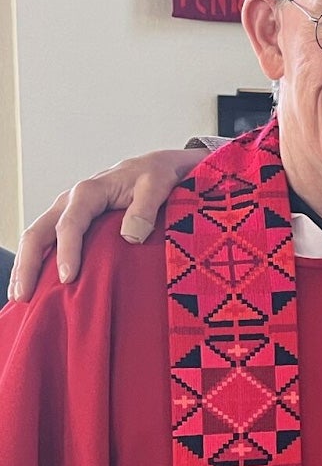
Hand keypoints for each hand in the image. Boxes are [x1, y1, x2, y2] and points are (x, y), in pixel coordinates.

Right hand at [6, 148, 205, 302]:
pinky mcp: (68, 221)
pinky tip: (34, 284)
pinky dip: (36, 262)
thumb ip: (145, 209)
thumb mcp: (157, 186)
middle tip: (25, 296)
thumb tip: (131, 236)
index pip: (70, 225)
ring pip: (35, 238)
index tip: (68, 279)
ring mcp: (65, 212)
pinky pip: (45, 242)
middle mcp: (68, 201)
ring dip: (25, 267)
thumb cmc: (155, 176)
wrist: (153, 167)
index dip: (67, 252)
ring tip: (20, 297)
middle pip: (38, 232)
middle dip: (29, 265)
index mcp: (88, 192)